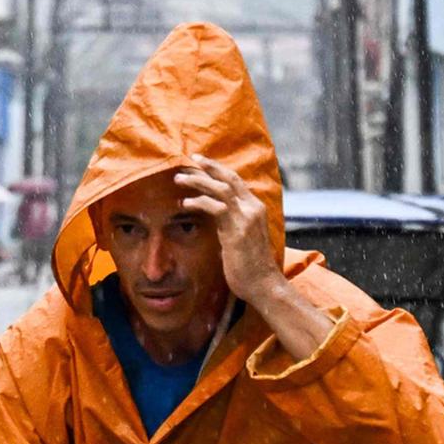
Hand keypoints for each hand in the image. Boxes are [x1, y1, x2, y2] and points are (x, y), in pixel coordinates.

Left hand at [173, 155, 332, 358]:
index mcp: (255, 208)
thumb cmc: (250, 266)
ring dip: (198, 181)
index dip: (218, 170)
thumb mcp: (240, 237)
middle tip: (189, 159)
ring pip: (220, 189)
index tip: (200, 163)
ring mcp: (246, 218)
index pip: (236, 181)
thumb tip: (216, 216)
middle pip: (229, 178)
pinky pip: (215, 208)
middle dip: (208, 166)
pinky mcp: (237, 230)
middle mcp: (253, 208)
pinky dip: (199, 202)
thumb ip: (231, 223)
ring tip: (179, 178)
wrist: (263, 284)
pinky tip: (185, 203)